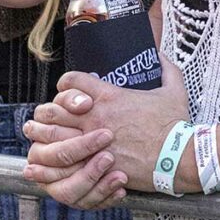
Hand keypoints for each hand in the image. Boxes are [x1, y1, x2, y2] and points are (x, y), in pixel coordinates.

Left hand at [22, 57, 190, 206]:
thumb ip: (166, 68)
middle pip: (53, 109)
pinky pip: (64, 163)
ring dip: (43, 135)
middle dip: (46, 112)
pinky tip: (48, 162)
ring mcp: (93, 143)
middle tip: (44, 116)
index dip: (65, 83)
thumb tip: (161, 54)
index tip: (67, 90)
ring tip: (38, 136)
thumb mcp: (174, 88)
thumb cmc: (176, 124)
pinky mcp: (96, 165)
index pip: (71, 81)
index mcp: (110, 96)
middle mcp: (96, 117)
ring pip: (53, 137)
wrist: (181, 157)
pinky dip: (52, 162)